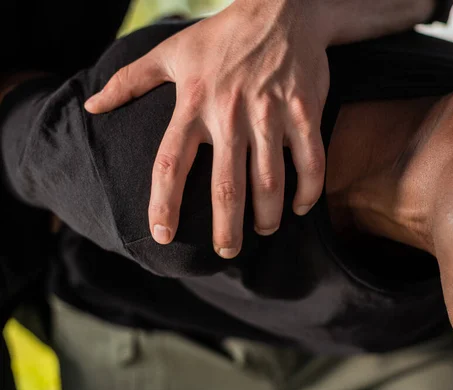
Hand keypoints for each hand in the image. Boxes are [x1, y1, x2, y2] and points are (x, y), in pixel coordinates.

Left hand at [84, 0, 330, 258]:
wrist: (281, 10)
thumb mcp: (171, 52)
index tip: (163, 236)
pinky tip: (300, 208)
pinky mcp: (305, 111)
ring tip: (263, 231)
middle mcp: (230, 113)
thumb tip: (91, 107)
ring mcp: (270, 113)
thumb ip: (130, 81)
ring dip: (267, 217)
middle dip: (226, 230)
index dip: (164, 204)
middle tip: (226, 252)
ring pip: (270, 182)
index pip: (170, 164)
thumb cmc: (222, 36)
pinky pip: (311, 162)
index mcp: (193, 104)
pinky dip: (308, 192)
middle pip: (225, 188)